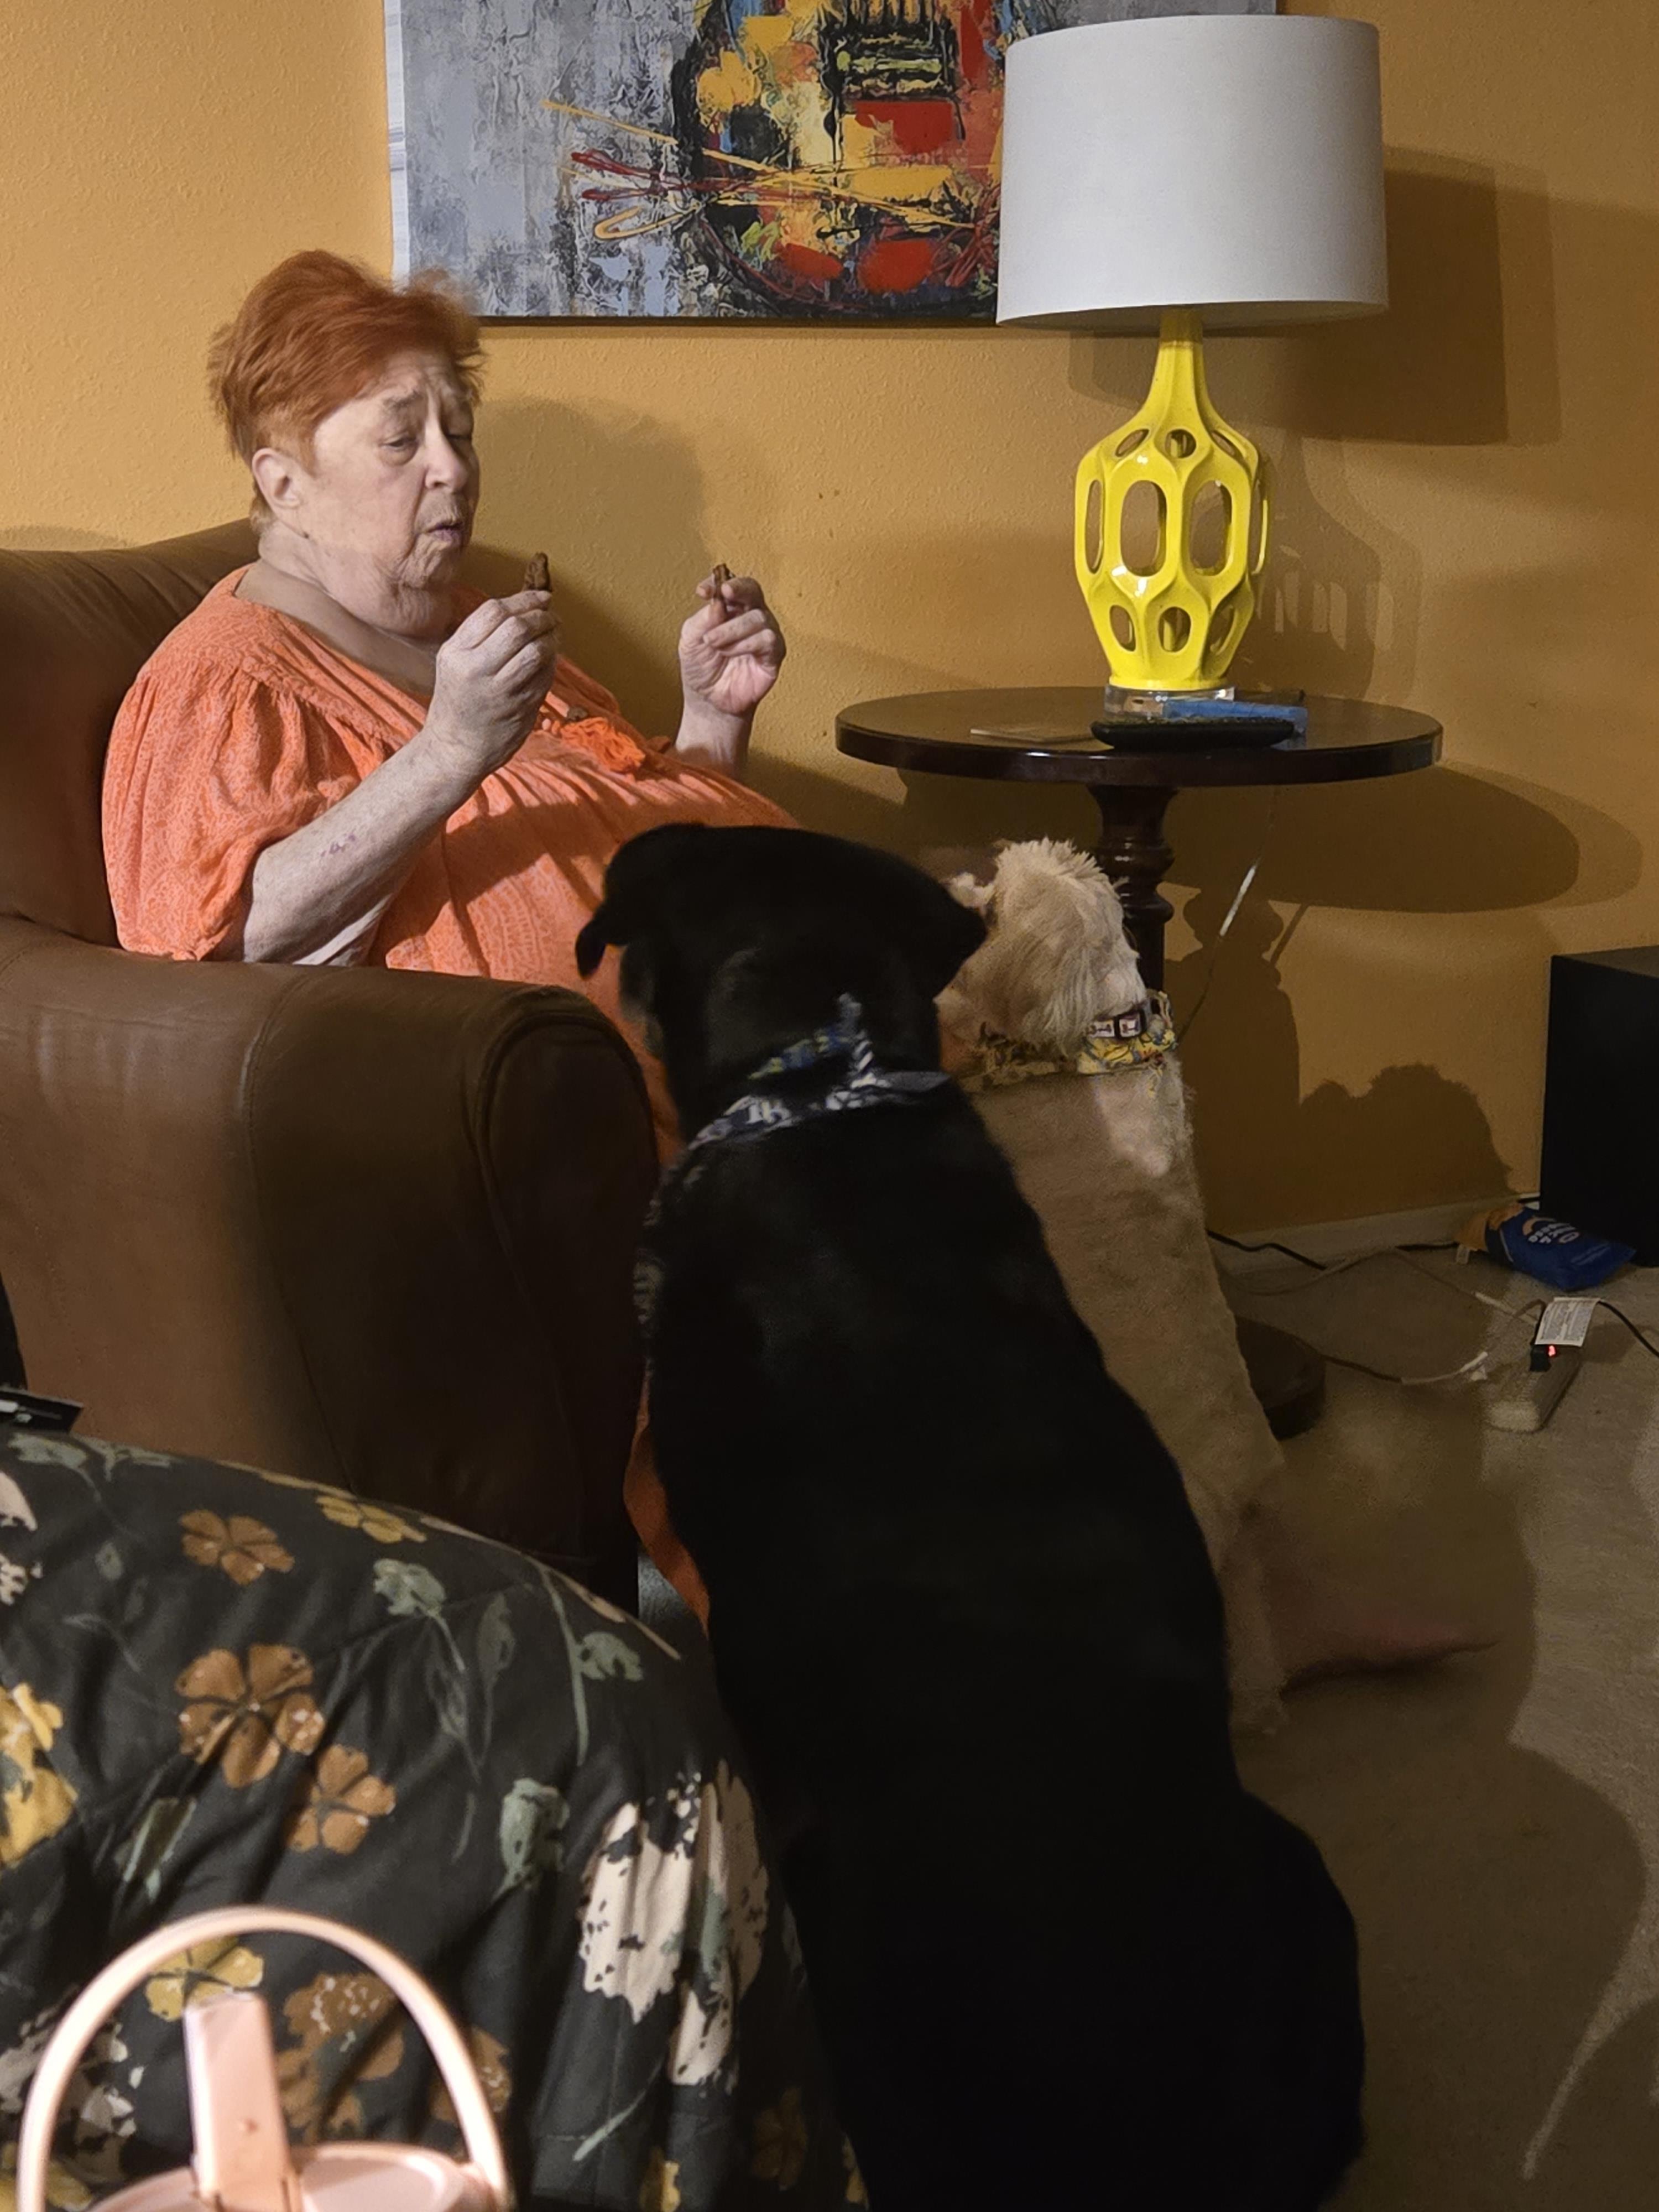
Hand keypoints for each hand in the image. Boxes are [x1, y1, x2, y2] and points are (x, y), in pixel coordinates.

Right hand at [420, 589, 559, 789]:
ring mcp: (498, 690)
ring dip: (552, 638)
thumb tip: (525, 606)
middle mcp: (474, 669)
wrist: (456, 748)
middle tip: (552, 616)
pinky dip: (552, 663)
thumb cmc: (459, 700)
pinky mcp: (519, 708)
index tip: (542, 597)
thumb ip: (482, 635)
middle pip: (517, 628)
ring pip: (535, 651)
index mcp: (456, 651)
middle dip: (541, 616)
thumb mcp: (455, 661)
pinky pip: (544, 676)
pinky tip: (549, 660)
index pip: (493, 611)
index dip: (524, 599)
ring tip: (555, 634)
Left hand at [677, 572, 785, 730]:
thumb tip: (718, 601)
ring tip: (715, 644)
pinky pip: (768, 639)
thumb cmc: (701, 668)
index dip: (719, 582)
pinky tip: (731, 653)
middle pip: (753, 590)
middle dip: (739, 589)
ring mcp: (764, 635)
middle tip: (724, 593)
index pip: (731, 585)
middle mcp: (750, 617)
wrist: (708, 701)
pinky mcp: (774, 655)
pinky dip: (747, 644)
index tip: (702, 591)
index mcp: (730, 608)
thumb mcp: (690, 640)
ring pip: (758, 617)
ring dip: (733, 629)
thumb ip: (702, 619)